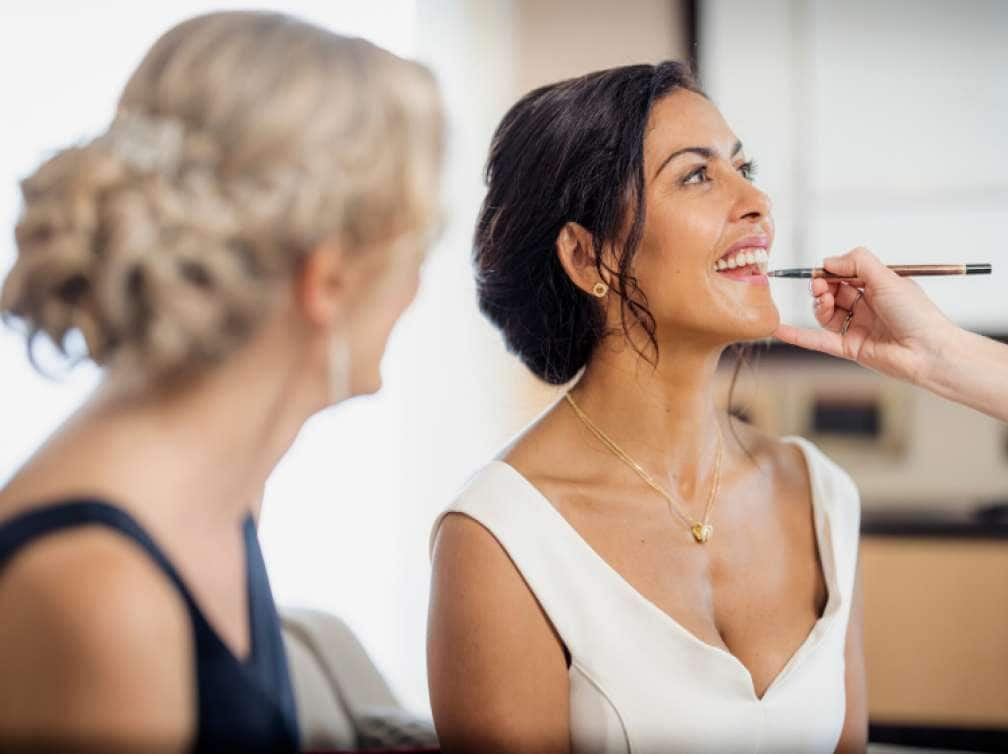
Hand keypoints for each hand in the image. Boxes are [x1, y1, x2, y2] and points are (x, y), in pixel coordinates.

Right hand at [773, 247, 957, 385]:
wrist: (928, 351)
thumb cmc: (917, 314)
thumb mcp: (888, 278)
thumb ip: (858, 263)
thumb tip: (828, 261)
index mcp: (879, 287)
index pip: (846, 274)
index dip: (831, 271)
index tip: (821, 271)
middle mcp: (867, 306)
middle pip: (833, 292)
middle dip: (823, 287)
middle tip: (820, 286)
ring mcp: (857, 327)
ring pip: (826, 314)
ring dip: (818, 305)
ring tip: (823, 302)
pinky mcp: (849, 348)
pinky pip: (818, 340)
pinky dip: (797, 335)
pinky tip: (779, 329)